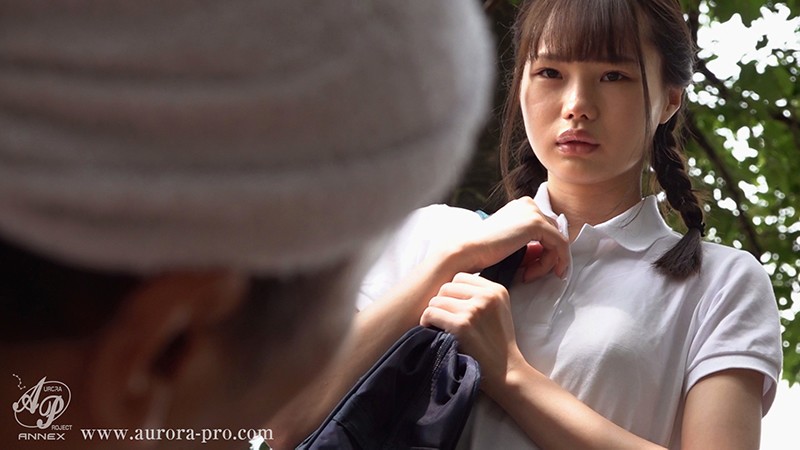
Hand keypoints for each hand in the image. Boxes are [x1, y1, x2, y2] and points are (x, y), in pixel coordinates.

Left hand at [420, 272, 526, 392]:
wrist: (505, 371)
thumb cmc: (498, 342)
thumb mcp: (499, 309)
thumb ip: (481, 294)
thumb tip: (449, 285)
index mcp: (496, 290)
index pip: (460, 277)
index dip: (452, 293)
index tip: (454, 307)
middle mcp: (486, 296)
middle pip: (446, 287)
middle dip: (442, 302)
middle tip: (444, 318)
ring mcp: (474, 310)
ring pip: (436, 300)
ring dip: (433, 313)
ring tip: (439, 325)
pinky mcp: (461, 325)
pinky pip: (431, 313)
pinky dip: (427, 322)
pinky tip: (432, 330)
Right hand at [437, 197, 568, 279]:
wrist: (469, 250)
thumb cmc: (483, 251)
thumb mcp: (510, 243)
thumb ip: (528, 243)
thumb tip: (547, 254)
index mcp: (520, 206)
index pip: (545, 230)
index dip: (543, 252)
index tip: (533, 269)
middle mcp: (528, 204)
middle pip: (553, 234)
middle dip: (545, 258)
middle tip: (529, 274)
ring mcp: (533, 212)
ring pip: (557, 241)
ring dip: (546, 263)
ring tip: (527, 275)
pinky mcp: (537, 224)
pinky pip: (560, 246)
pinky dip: (554, 262)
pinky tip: (537, 273)